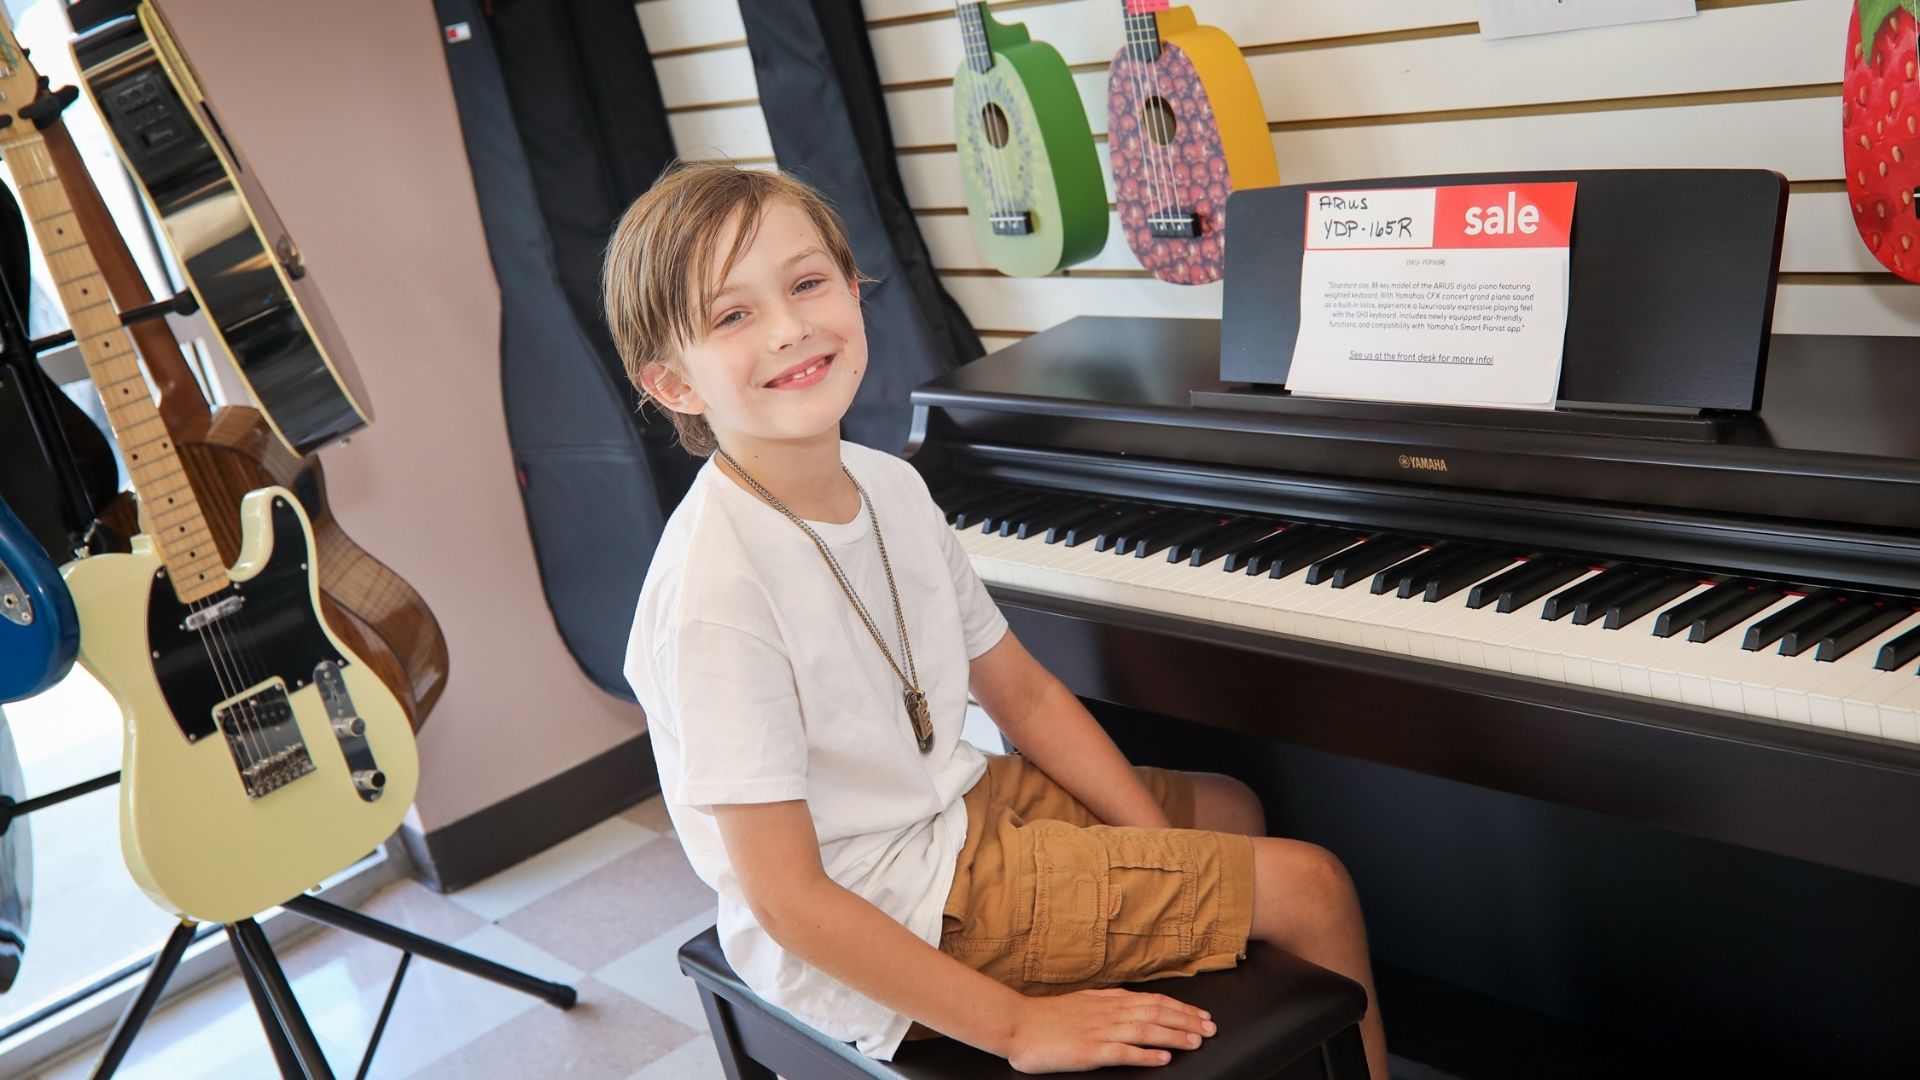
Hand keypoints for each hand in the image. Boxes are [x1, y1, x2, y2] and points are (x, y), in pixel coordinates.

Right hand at [1004, 987, 1216, 1071]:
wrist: (1018, 1024)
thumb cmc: (1049, 1016)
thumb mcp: (1085, 1001)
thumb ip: (1111, 1001)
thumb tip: (1136, 1000)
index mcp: (1110, 1001)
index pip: (1154, 1001)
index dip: (1181, 1008)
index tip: (1202, 1015)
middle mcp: (1109, 1013)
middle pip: (1156, 1013)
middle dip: (1187, 1020)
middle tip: (1211, 1028)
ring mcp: (1100, 1031)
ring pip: (1145, 1030)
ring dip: (1173, 1035)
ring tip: (1195, 1041)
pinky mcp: (1090, 1051)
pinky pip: (1123, 1052)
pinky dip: (1145, 1055)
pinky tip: (1162, 1059)